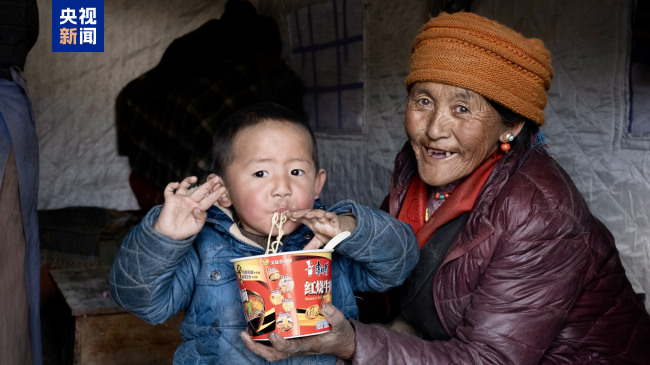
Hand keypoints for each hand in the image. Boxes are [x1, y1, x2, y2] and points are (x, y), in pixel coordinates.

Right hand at [154, 175, 225, 239]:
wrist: (170, 235)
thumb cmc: (184, 231)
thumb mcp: (196, 226)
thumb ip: (201, 218)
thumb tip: (197, 209)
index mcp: (198, 208)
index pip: (208, 200)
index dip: (215, 194)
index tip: (223, 189)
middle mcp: (190, 202)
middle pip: (200, 191)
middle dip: (208, 185)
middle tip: (216, 178)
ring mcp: (180, 200)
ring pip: (184, 186)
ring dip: (188, 180)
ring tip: (195, 178)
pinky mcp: (170, 200)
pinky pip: (169, 190)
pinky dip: (171, 185)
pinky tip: (176, 184)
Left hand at [240, 303, 355, 360]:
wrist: (340, 343)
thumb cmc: (339, 335)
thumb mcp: (342, 325)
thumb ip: (336, 317)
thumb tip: (325, 306)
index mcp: (310, 344)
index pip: (293, 347)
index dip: (281, 343)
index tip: (272, 334)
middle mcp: (298, 348)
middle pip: (274, 354)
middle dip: (258, 348)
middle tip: (245, 334)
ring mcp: (293, 346)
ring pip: (270, 352)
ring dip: (255, 345)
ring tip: (244, 332)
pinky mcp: (291, 341)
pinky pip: (272, 345)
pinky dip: (260, 340)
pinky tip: (253, 328)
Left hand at [287, 209, 355, 249]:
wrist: (343, 230)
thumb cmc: (330, 232)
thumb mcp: (319, 240)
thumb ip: (311, 245)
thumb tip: (302, 253)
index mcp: (313, 222)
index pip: (301, 217)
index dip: (294, 215)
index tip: (284, 215)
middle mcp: (318, 219)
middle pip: (308, 214)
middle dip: (300, 213)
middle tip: (292, 214)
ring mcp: (327, 220)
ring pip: (320, 214)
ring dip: (313, 213)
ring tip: (307, 214)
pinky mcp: (336, 222)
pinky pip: (333, 217)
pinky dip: (330, 216)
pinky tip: (327, 215)